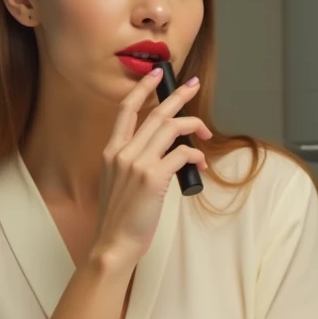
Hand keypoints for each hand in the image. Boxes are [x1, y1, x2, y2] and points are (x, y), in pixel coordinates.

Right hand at [93, 68, 210, 265]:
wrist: (114, 243)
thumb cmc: (120, 216)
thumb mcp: (117, 181)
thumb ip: (133, 161)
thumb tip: (164, 151)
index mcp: (111, 151)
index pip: (125, 110)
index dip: (142, 88)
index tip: (155, 75)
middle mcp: (122, 152)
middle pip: (156, 113)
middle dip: (178, 95)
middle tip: (193, 84)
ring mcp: (137, 163)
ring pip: (171, 128)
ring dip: (194, 126)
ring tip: (206, 133)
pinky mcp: (153, 178)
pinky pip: (183, 154)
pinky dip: (196, 155)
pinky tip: (201, 165)